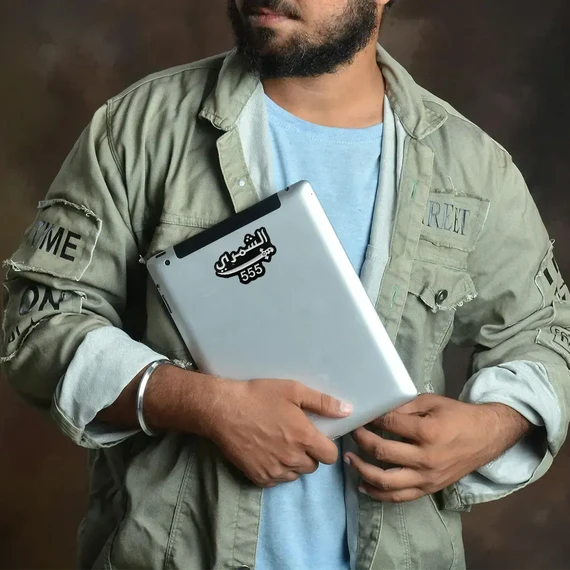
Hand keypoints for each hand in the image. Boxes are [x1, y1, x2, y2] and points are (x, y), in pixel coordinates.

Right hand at [209, 379, 351, 487]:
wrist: (222, 410)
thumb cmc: (259, 396)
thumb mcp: (293, 390)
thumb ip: (322, 402)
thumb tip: (348, 410)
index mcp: (304, 438)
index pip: (330, 457)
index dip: (326, 447)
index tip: (316, 437)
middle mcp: (292, 459)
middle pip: (312, 467)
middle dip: (308, 454)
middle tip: (294, 436)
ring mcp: (274, 470)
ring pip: (295, 475)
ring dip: (292, 464)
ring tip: (279, 444)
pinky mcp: (258, 477)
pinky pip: (276, 481)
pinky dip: (276, 471)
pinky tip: (267, 453)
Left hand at [345, 394, 530, 502]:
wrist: (487, 437)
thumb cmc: (458, 416)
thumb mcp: (431, 402)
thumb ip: (404, 405)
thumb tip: (378, 409)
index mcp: (427, 432)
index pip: (388, 424)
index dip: (371, 419)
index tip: (360, 415)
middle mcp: (425, 458)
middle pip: (382, 453)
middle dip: (361, 441)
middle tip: (351, 433)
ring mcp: (427, 477)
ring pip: (386, 481)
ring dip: (362, 470)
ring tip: (349, 460)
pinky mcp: (429, 489)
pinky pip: (399, 497)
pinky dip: (378, 494)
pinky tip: (363, 485)